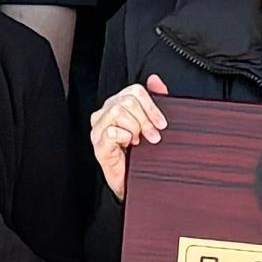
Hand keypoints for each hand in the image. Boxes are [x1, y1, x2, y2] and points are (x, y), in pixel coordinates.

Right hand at [85, 73, 169, 198]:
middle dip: (145, 119)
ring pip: (117, 111)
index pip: (134, 91)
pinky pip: (111, 132)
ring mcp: (99, 130)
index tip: (162, 123)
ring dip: (134, 127)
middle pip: (127, 100)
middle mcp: (105, 115)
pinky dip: (124, 138)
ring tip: (138, 141)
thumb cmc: (141, 154)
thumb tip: (155, 80)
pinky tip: (128, 146)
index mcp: (116, 106)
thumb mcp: (152, 124)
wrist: (135, 182)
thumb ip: (155, 100)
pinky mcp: (98, 146)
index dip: (151, 105)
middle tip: (153, 135)